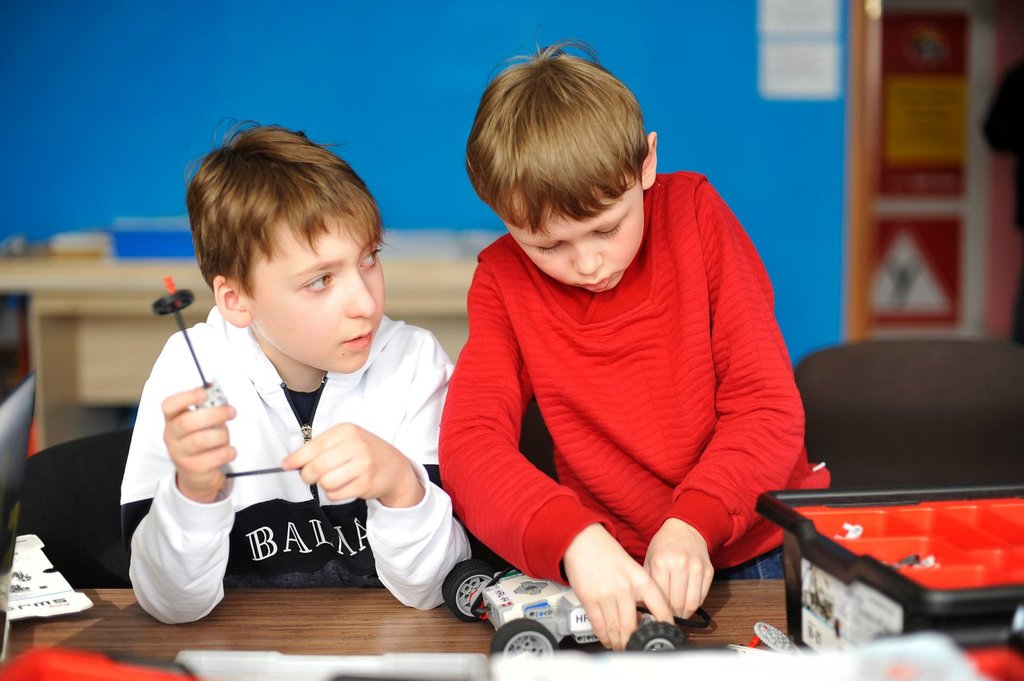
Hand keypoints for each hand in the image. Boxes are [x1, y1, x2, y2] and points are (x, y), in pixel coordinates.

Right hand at [162, 386, 236, 503]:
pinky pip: (215, 457)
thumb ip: (207, 408)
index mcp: (172, 420)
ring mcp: (180, 454)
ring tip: (225, 437)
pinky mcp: (193, 469)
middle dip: (213, 414)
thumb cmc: (200, 440)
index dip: (186, 397)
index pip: (169, 406)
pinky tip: (229, 451)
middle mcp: (172, 437)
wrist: (196, 474)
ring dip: (222, 435)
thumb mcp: (200, 423)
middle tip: (231, 411)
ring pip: (201, 440)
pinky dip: (228, 452)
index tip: (204, 392)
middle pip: (187, 422)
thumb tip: (219, 395)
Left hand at [281, 423, 423, 506]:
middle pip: (316, 467)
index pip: (313, 447)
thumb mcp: (345, 440)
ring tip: (334, 479)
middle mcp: (356, 446)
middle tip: (311, 475)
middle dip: (308, 475)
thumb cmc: (364, 452)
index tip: (286, 465)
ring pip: (325, 483)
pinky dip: (334, 493)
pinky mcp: (366, 484)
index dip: (295, 459)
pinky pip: (335, 495)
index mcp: (347, 430)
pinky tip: (344, 486)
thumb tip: (288, 463)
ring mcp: (363, 466)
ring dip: (324, 485)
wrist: (394, 467)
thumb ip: (319, 447)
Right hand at [562, 524, 673, 649]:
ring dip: (618, 642)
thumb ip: (639, 590)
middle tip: (635, 646)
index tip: (667, 634)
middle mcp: (625, 587)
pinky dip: (603, 636)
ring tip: (620, 646)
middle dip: (634, 642)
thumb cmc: (606, 552)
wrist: (581, 539)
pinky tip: (606, 638)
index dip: (665, 625)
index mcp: (640, 578)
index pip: (660, 608)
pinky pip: (599, 625)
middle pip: (633, 626)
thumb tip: (643, 617)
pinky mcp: (589, 599)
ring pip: (615, 630)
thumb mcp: (631, 568)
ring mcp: (606, 594)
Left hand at [644, 518, 713, 618]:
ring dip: (685, 614)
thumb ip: (647, 583)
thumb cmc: (664, 545)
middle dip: (672, 616)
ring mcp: (696, 568)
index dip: (659, 612)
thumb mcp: (649, 560)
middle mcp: (679, 564)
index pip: (660, 598)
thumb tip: (643, 608)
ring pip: (692, 603)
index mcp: (661, 562)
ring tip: (677, 616)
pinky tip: (687, 605)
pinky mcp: (708, 571)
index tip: (656, 618)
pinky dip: (695, 605)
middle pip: (677, 603)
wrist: (685, 528)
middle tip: (667, 620)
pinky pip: (703, 597)